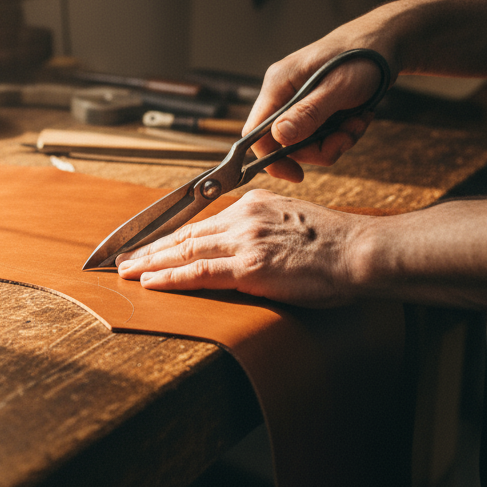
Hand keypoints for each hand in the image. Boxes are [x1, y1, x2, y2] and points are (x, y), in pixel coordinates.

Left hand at [115, 190, 368, 306]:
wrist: (361, 250)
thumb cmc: (339, 244)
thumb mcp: (296, 223)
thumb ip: (267, 230)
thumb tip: (254, 248)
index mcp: (254, 205)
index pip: (203, 222)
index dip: (173, 234)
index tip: (152, 243)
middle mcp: (243, 216)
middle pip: (186, 233)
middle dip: (151, 247)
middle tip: (124, 257)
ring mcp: (244, 240)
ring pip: (185, 251)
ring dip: (150, 262)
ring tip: (127, 271)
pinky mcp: (249, 266)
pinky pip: (199, 272)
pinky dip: (170, 277)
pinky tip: (150, 281)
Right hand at [246, 41, 396, 182]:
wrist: (385, 43)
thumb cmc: (362, 57)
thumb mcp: (338, 87)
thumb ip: (308, 113)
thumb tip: (279, 136)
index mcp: (278, 85)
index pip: (256, 133)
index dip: (271, 158)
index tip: (297, 175)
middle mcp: (283, 94)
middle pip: (285, 143)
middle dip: (320, 147)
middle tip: (347, 136)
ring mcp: (299, 102)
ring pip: (307, 142)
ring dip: (336, 140)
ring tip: (358, 122)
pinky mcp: (315, 107)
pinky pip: (321, 135)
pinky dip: (342, 133)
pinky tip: (359, 117)